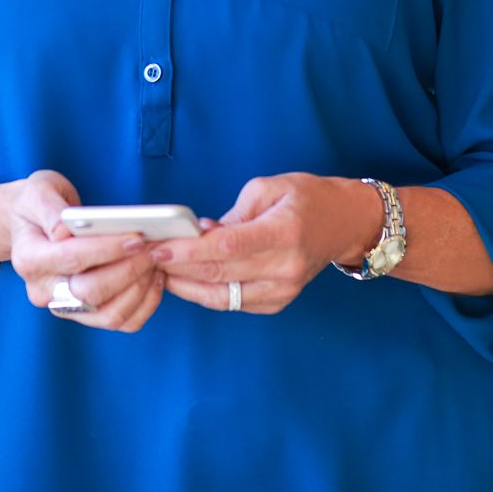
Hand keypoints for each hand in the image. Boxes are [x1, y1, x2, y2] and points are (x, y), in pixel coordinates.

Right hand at [6, 170, 165, 332]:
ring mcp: (65, 306)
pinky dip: (145, 303)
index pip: (71, 258)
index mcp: (28, 259)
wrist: (35, 225)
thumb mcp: (38, 192)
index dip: (106, 250)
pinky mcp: (85, 314)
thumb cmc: (39, 205)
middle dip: (129, 270)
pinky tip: (155, 276)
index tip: (136, 238)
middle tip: (154, 247)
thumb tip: (65, 230)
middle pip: (91, 292)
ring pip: (109, 314)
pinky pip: (121, 321)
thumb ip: (49, 209)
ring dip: (140, 288)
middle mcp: (43, 290)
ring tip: (157, 259)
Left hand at [151, 173, 380, 313]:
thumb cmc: (307, 198)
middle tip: (149, 258)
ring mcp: (283, 290)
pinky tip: (187, 279)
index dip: (189, 251)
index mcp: (283, 233)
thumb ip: (232, 214)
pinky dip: (207, 293)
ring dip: (187, 286)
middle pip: (220, 275)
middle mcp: (284, 267)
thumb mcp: (269, 188)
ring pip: (223, 297)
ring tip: (161, 272)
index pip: (227, 248)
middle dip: (179, 268)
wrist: (343, 224)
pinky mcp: (278, 302)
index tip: (160, 248)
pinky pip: (234, 303)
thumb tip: (201, 234)